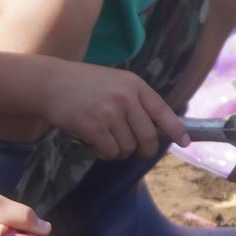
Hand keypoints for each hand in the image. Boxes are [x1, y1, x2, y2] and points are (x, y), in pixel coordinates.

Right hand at [39, 60, 185, 159]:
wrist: (50, 83)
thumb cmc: (83, 84)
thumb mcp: (115, 82)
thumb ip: (135, 101)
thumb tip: (155, 130)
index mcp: (134, 85)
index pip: (163, 111)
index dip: (176, 129)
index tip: (186, 142)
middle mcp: (126, 98)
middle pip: (147, 137)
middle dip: (143, 150)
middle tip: (135, 151)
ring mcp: (110, 112)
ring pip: (128, 147)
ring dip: (119, 151)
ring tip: (106, 139)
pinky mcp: (94, 127)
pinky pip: (110, 152)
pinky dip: (105, 153)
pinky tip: (95, 143)